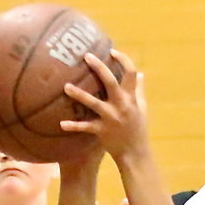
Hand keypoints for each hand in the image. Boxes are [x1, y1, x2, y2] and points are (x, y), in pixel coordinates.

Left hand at [60, 49, 148, 164]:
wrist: (135, 154)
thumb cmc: (138, 129)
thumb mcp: (142, 108)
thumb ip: (139, 90)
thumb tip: (140, 74)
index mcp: (131, 98)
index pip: (131, 73)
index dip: (123, 60)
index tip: (112, 51)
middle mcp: (121, 105)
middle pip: (110, 81)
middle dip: (99, 67)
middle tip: (86, 56)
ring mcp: (111, 118)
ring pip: (93, 102)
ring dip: (79, 94)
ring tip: (66, 87)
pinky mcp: (102, 131)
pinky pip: (85, 127)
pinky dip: (73, 126)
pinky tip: (61, 124)